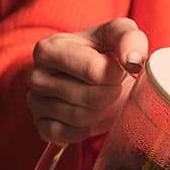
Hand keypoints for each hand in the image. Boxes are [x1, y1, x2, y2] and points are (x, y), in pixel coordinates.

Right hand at [27, 17, 148, 143]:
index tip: (116, 69)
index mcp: (50, 48)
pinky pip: (68, 135)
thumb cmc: (104, 52)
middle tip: (112, 86)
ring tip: (101, 98)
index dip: (115, 74)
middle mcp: (36, 75)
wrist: (96, 78)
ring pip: (80, 118)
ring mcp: (35, 103)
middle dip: (110, 94)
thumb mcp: (119, 34)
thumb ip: (129, 38)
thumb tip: (134, 61)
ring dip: (100, 111)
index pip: (94, 71)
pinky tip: (88, 116)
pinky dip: (85, 129)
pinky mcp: (41, 126)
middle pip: (89, 97)